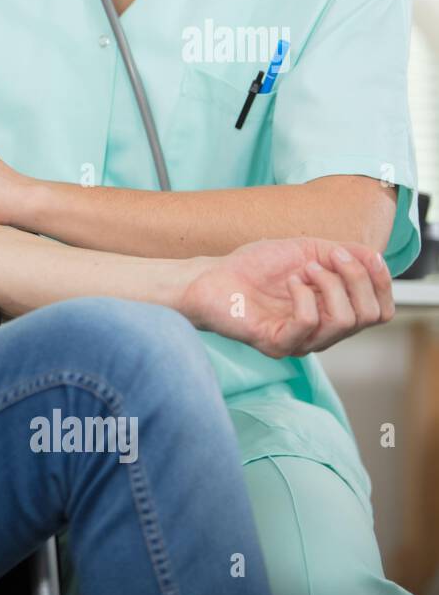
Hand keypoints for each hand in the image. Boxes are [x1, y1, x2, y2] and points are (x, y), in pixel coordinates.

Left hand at [179, 238, 393, 358]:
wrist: (213, 276)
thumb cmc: (257, 265)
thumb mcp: (311, 250)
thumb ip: (347, 254)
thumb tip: (377, 258)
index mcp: (334, 313)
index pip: (381, 312)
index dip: (381, 282)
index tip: (360, 255)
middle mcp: (323, 334)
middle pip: (370, 316)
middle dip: (357, 278)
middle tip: (329, 257)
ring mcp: (301, 342)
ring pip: (345, 321)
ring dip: (331, 284)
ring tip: (304, 269)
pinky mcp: (278, 344)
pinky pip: (309, 323)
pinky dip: (305, 295)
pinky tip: (289, 282)